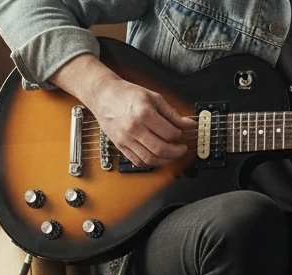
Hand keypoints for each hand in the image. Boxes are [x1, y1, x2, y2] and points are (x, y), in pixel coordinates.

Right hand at [51, 53, 196, 167]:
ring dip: (165, 160)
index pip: (169, 133)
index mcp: (144, 114)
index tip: (181, 133)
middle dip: (176, 152)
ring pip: (150, 159)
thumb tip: (188, 124)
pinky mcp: (120, 146)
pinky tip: (157, 157)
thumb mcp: (153, 98)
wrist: (103, 95)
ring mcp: (126, 139)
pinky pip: (138, 161)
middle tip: (181, 149)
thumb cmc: (127, 94)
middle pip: (161, 149)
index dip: (179, 135)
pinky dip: (151, 163)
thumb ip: (172, 113)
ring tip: (171, 154)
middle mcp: (134, 128)